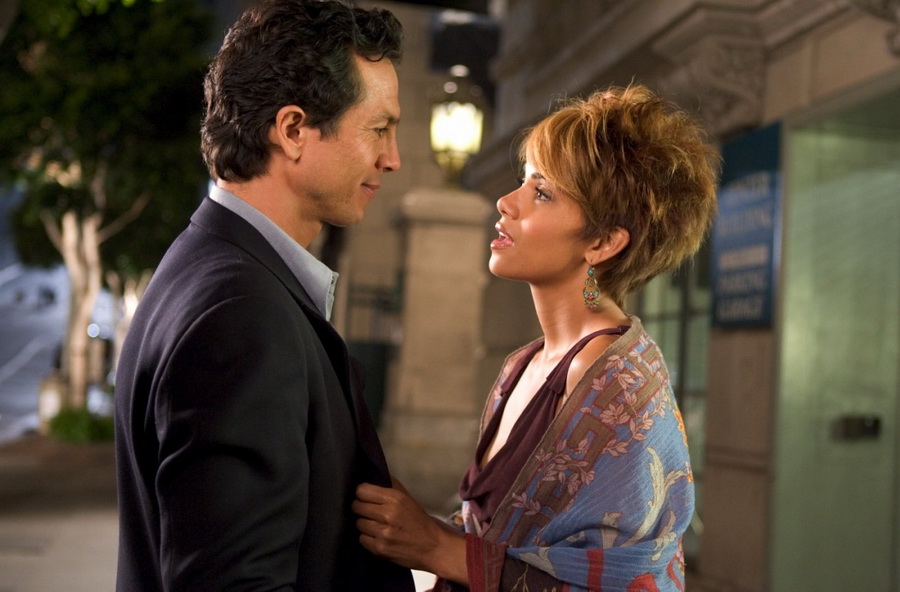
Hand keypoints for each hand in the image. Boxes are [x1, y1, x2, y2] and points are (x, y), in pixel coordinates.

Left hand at [353, 479, 467, 583]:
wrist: (434, 547)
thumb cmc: (420, 521)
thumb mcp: (408, 499)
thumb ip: (391, 486)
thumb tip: (376, 474)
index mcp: (395, 498)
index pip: (362, 490)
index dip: (362, 493)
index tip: (366, 497)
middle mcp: (387, 514)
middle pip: (356, 506)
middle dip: (361, 508)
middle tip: (370, 512)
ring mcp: (382, 533)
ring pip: (358, 523)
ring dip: (365, 524)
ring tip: (376, 525)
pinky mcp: (379, 549)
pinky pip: (362, 539)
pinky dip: (368, 538)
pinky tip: (378, 537)